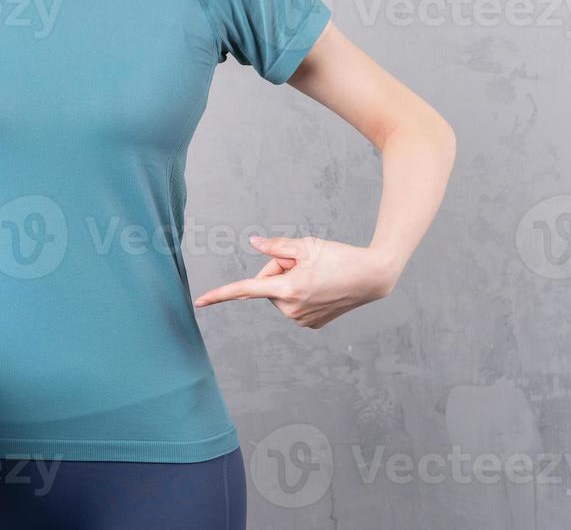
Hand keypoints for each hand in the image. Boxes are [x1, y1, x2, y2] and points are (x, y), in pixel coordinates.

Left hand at [191, 236, 399, 328]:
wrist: (371, 276)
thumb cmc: (339, 256)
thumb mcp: (306, 245)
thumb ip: (276, 247)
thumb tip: (253, 244)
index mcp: (287, 288)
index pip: (246, 290)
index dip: (220, 295)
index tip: (199, 302)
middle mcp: (291, 309)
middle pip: (267, 285)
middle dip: (278, 270)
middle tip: (305, 262)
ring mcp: (301, 320)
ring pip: (280, 295)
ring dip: (290, 282)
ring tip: (317, 275)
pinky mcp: (310, 325)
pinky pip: (292, 305)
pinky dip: (300, 294)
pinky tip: (321, 287)